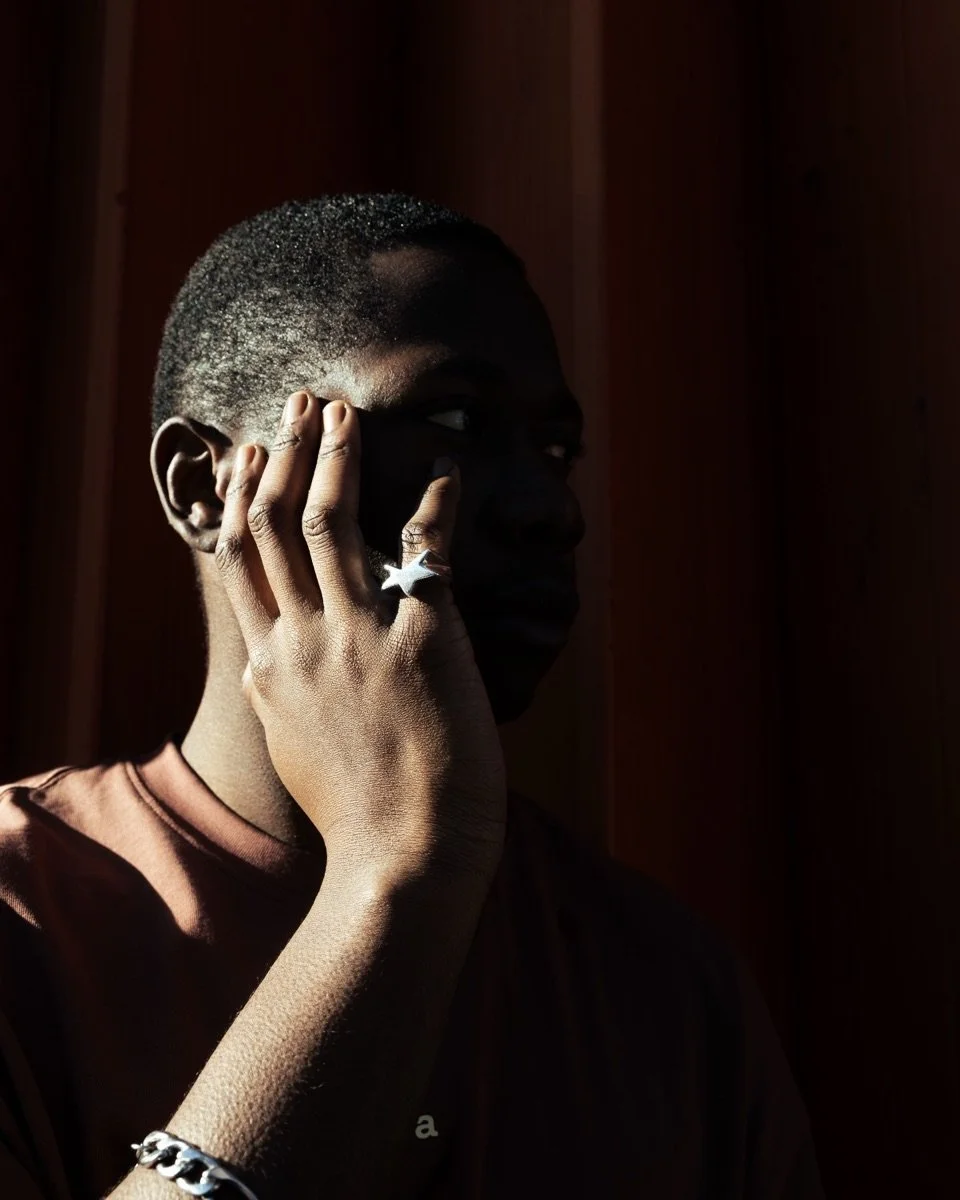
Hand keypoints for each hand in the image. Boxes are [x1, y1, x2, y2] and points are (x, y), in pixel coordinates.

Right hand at [215, 390, 507, 879]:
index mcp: (267, 667)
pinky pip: (424, 551)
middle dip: (281, 455)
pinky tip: (447, 471)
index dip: (240, 499)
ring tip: (344, 413)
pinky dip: (436, 504)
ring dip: (334, 457)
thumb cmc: (358, 814)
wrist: (402, 860)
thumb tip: (260, 671)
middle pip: (273, 525)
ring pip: (328, 521)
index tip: (246, 457)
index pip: (238, 561)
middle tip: (297, 406)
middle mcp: (301, 641)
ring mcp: (357, 637)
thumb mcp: (293, 749)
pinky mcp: (421, 639)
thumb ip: (274, 700)